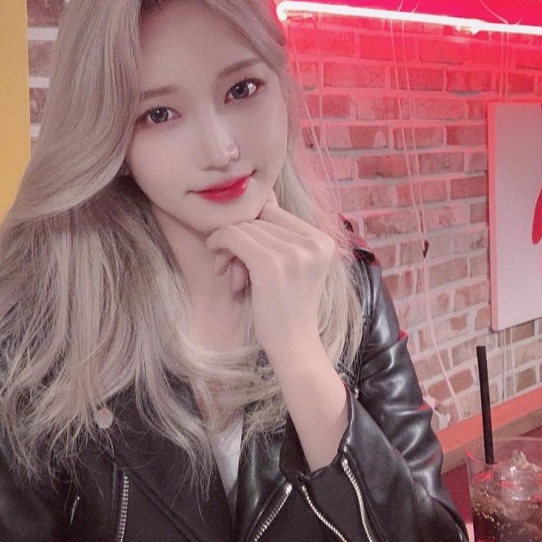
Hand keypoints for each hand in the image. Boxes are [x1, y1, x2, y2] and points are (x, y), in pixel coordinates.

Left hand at [205, 195, 335, 362]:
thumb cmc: (287, 309)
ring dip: (228, 246)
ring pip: (244, 227)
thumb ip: (279, 234)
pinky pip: (234, 236)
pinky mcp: (272, 264)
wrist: (294, 347)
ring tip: (230, 273)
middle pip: (259, 218)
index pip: (274, 212)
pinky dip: (220, 243)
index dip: (252, 227)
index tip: (241, 251)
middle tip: (229, 266)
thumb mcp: (292, 267)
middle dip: (239, 238)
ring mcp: (295, 253)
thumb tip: (263, 194)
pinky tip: (218, 261)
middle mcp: (314, 242)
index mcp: (323, 240)